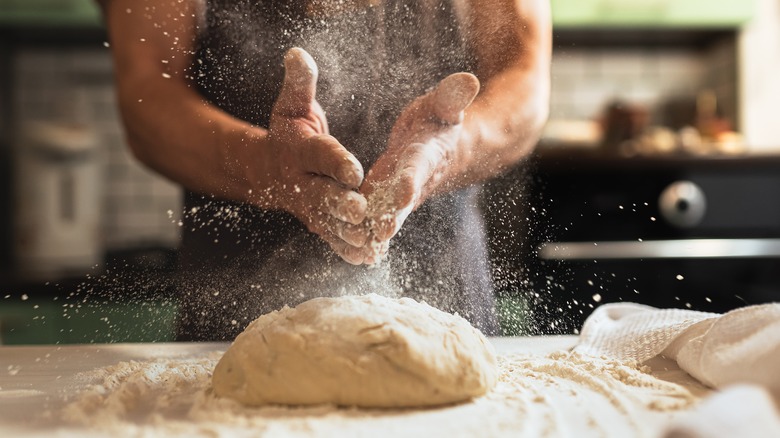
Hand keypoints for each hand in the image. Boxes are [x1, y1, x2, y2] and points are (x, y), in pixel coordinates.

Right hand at [250, 48, 368, 263]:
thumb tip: (297, 53)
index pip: (319, 155)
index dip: (336, 161)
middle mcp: (301, 182)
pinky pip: (330, 237)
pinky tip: (367, 258)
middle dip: (340, 203)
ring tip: (370, 240)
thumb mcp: (292, 105)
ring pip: (328, 222)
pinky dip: (346, 249)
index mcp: (299, 150)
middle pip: (322, 194)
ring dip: (347, 233)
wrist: (266, 169)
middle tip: (361, 211)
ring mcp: (307, 206)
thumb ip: (300, 83)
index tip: (355, 169)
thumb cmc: (288, 131)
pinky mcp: (316, 222)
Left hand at [357, 73, 480, 262]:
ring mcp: (400, 195)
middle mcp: (415, 180)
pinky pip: (377, 219)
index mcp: (427, 154)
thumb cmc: (440, 120)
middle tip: (380, 233)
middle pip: (403, 201)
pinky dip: (368, 235)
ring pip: (387, 215)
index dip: (411, 179)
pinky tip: (353, 251)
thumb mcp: (444, 105)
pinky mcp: (387, 201)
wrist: (445, 148)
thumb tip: (469, 79)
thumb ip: (452, 96)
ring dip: (375, 231)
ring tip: (360, 248)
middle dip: (392, 216)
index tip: (403, 191)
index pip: (419, 167)